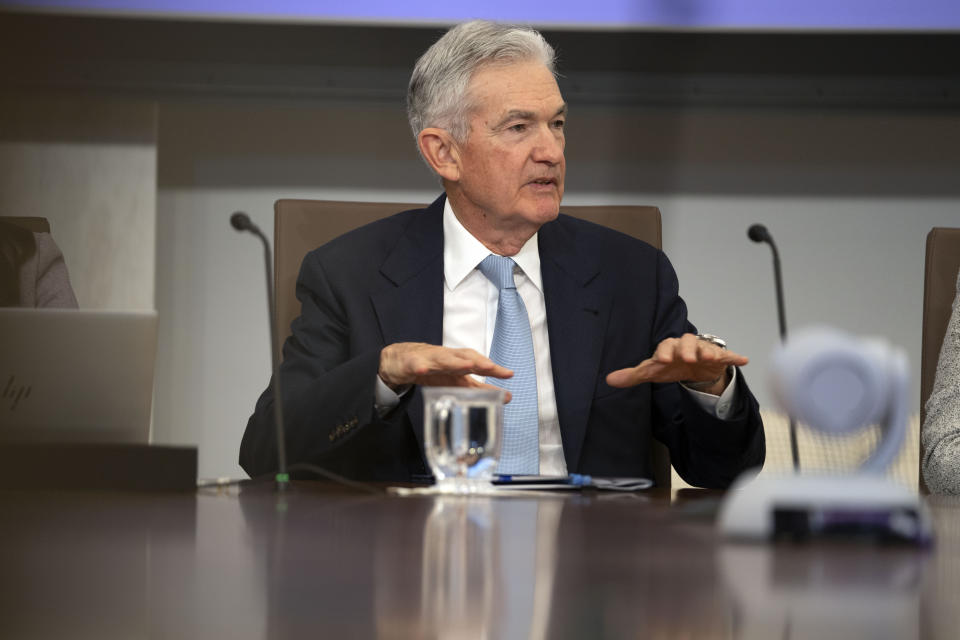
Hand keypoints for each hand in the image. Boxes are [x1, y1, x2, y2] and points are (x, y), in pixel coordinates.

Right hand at [379, 342, 512, 398]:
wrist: (401, 360)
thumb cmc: (433, 369)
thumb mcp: (457, 380)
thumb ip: (481, 388)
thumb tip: (507, 397)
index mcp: (459, 363)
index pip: (479, 363)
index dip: (493, 368)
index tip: (508, 374)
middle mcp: (447, 358)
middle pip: (463, 357)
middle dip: (477, 361)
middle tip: (490, 366)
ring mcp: (429, 359)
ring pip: (443, 358)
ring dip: (454, 361)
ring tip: (467, 365)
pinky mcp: (411, 363)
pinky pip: (416, 365)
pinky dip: (420, 366)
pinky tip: (423, 370)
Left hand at [605, 333, 747, 394]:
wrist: (692, 368)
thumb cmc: (670, 366)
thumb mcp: (652, 372)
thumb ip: (632, 375)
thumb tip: (608, 380)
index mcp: (669, 348)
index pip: (665, 346)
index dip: (664, 351)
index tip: (662, 360)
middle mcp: (686, 346)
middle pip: (686, 342)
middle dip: (686, 349)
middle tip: (687, 358)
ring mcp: (704, 350)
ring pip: (706, 346)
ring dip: (708, 350)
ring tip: (709, 357)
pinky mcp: (719, 358)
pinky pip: (728, 356)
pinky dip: (735, 357)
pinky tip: (743, 360)